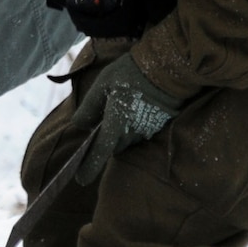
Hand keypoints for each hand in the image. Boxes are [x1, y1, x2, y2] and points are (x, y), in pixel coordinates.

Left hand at [66, 52, 186, 183]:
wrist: (168, 66)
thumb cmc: (131, 73)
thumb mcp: (102, 85)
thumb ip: (89, 107)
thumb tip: (79, 125)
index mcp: (117, 122)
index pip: (101, 152)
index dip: (89, 167)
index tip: (80, 180)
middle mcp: (134, 131)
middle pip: (114, 147)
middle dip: (106, 141)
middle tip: (102, 122)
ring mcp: (149, 130)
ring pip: (129, 141)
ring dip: (121, 133)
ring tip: (121, 109)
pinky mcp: (160, 125)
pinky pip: (142, 133)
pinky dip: (134, 127)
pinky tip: (134, 108)